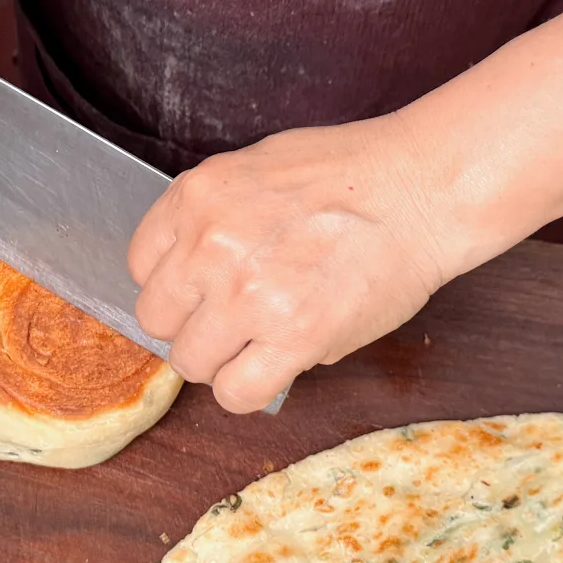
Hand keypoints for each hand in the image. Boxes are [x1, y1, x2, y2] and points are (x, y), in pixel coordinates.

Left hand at [128, 113, 448, 412]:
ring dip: (219, 360)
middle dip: (191, 323)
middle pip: (157, 318)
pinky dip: (246, 389)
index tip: (202, 288)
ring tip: (257, 343)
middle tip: (232, 318)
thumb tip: (188, 271)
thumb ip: (212, 216)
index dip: (175, 283)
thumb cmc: (351, 174)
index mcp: (197, 197)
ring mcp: (249, 295)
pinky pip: (234, 392)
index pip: (141, 266)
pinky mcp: (293, 337)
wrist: (421, 189)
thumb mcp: (255, 169)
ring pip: (191, 362)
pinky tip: (271, 368)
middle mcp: (211, 246)